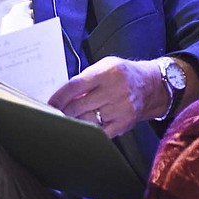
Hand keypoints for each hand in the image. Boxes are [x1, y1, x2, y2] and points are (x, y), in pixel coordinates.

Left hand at [48, 57, 165, 137]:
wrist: (149, 85)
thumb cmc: (122, 74)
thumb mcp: (104, 66)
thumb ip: (84, 79)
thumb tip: (62, 96)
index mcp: (107, 73)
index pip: (75, 86)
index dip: (59, 97)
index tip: (49, 104)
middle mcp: (115, 90)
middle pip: (79, 106)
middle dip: (63, 111)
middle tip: (54, 114)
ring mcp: (120, 108)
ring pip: (88, 120)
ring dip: (74, 122)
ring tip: (67, 120)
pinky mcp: (124, 123)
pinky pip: (101, 132)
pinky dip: (89, 131)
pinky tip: (83, 128)